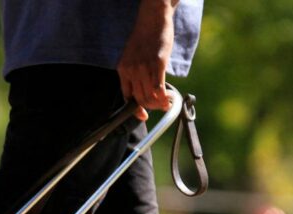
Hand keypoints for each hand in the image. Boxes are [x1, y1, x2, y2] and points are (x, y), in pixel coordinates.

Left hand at [116, 0, 174, 120]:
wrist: (152, 19)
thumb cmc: (145, 37)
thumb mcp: (133, 57)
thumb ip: (136, 72)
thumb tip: (146, 90)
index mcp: (123, 69)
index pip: (127, 96)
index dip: (135, 110)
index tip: (143, 116)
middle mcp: (131, 70)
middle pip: (140, 99)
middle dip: (151, 107)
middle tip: (161, 106)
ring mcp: (143, 68)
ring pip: (149, 96)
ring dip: (159, 104)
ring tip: (166, 103)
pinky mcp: (157, 64)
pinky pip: (159, 88)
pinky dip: (164, 98)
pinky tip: (169, 99)